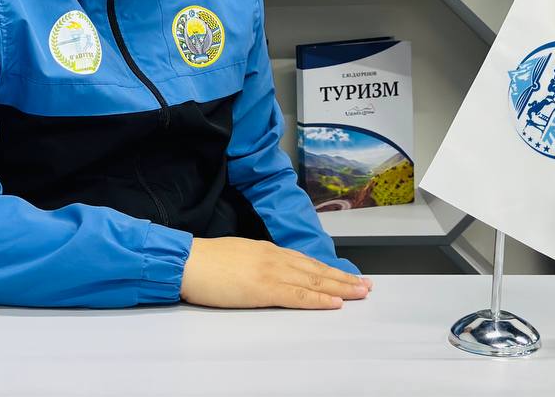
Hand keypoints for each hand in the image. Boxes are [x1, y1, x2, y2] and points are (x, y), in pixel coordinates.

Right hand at [180, 237, 371, 309]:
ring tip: (360, 293)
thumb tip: (269, 272)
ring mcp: (271, 272)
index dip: (329, 270)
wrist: (188, 261)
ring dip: (340, 288)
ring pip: (314, 281)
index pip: (306, 261)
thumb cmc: (206, 262)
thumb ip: (258, 263)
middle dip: (343, 278)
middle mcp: (275, 258)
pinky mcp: (264, 289)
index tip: (348, 275)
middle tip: (366, 285)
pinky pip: (298, 295)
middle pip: (316, 270)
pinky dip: (319, 299)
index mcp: (268, 250)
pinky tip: (334, 303)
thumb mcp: (239, 256)